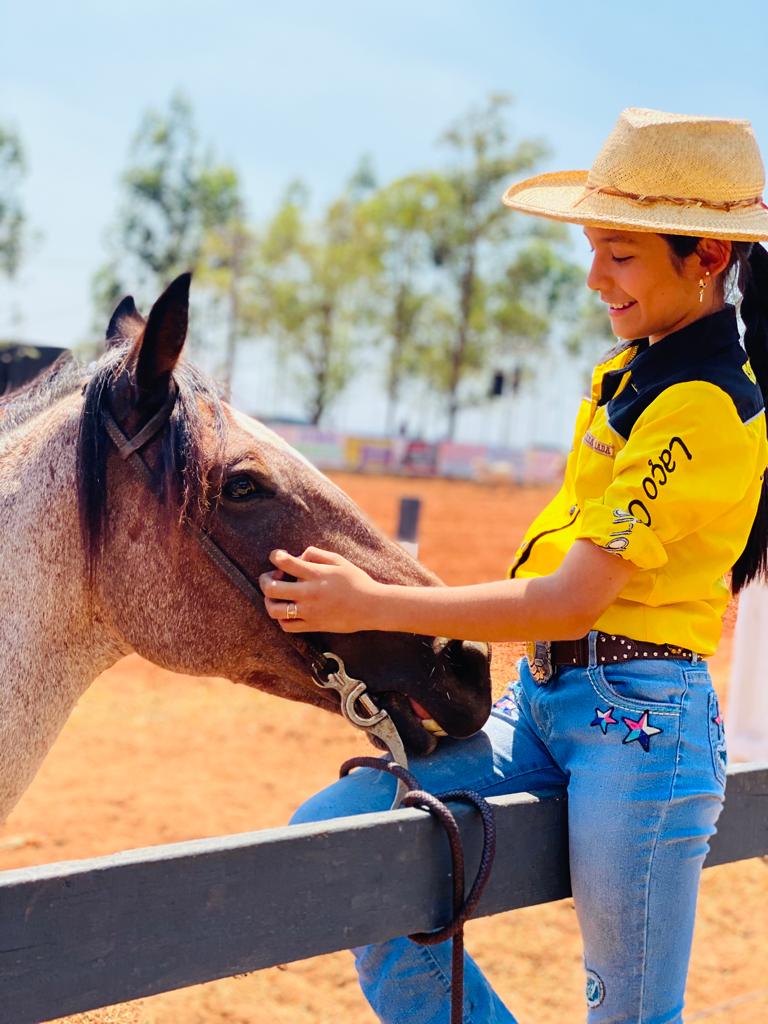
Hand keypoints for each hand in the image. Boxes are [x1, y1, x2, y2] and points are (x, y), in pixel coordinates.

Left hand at [258, 547, 382, 632]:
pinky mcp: (312, 626)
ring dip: (269, 601)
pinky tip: (287, 610)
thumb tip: (297, 556)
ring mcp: (309, 612)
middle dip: (264, 580)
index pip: (284, 562)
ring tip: (275, 596)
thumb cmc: (356, 581)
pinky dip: (281, 618)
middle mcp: (309, 593)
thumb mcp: (338, 560)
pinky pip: (287, 626)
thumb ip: (315, 554)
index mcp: (315, 574)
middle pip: (271, 588)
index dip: (275, 556)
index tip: (278, 557)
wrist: (371, 607)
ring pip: (274, 610)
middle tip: (270, 577)